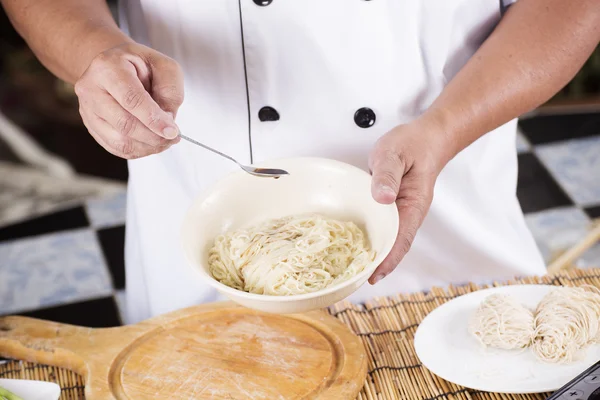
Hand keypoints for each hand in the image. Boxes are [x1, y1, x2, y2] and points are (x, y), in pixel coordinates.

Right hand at [74, 42, 183, 158]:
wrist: (114, 66)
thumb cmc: (140, 65)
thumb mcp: (163, 65)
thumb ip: (170, 90)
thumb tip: (167, 121)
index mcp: (108, 67)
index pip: (131, 99)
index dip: (154, 119)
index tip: (173, 132)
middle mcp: (90, 88)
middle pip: (124, 124)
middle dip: (154, 136)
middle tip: (173, 138)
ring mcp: (87, 109)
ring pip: (119, 141)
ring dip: (148, 146)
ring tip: (165, 140)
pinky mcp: (91, 126)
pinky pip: (116, 148)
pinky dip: (138, 150)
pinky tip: (152, 143)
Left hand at [368, 118, 452, 283]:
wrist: (426, 138)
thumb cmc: (413, 145)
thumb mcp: (394, 154)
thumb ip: (387, 175)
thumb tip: (382, 197)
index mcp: (413, 205)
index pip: (401, 239)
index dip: (388, 260)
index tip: (374, 276)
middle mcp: (408, 213)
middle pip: (394, 245)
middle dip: (377, 264)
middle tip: (355, 279)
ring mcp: (401, 211)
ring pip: (388, 237)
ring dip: (374, 253)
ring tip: (353, 269)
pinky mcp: (392, 206)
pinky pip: (382, 225)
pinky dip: (371, 237)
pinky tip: (356, 243)